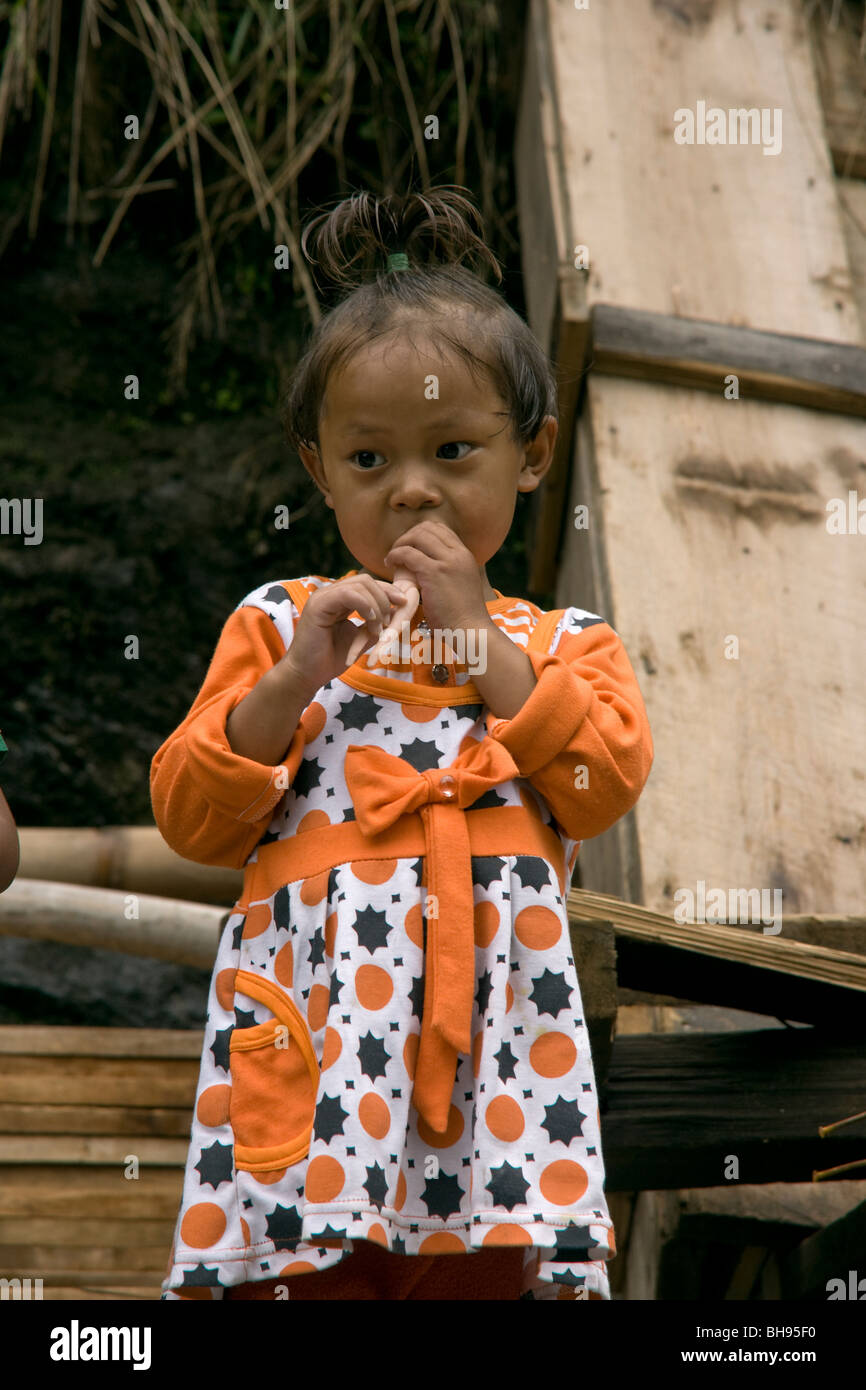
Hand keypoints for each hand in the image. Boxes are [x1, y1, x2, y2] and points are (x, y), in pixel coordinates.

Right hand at [283, 574, 406, 692]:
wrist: (306, 675)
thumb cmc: (329, 660)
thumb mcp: (360, 639)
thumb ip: (374, 625)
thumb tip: (395, 614)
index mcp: (338, 600)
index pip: (367, 584)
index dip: (387, 591)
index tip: (404, 604)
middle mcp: (330, 594)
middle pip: (365, 580)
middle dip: (386, 595)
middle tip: (391, 620)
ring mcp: (322, 597)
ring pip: (359, 585)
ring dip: (377, 606)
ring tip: (378, 628)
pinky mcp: (318, 605)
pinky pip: (348, 594)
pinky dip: (365, 605)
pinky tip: (371, 621)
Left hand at [384, 521, 489, 634]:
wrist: (472, 631)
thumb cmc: (463, 617)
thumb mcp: (461, 585)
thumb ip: (450, 573)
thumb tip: (430, 570)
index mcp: (465, 555)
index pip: (440, 529)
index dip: (420, 534)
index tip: (409, 548)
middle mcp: (458, 554)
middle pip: (427, 528)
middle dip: (408, 536)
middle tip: (397, 552)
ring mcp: (447, 562)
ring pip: (417, 536)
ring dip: (400, 544)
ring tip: (392, 559)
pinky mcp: (434, 573)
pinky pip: (408, 554)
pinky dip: (395, 555)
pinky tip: (390, 565)